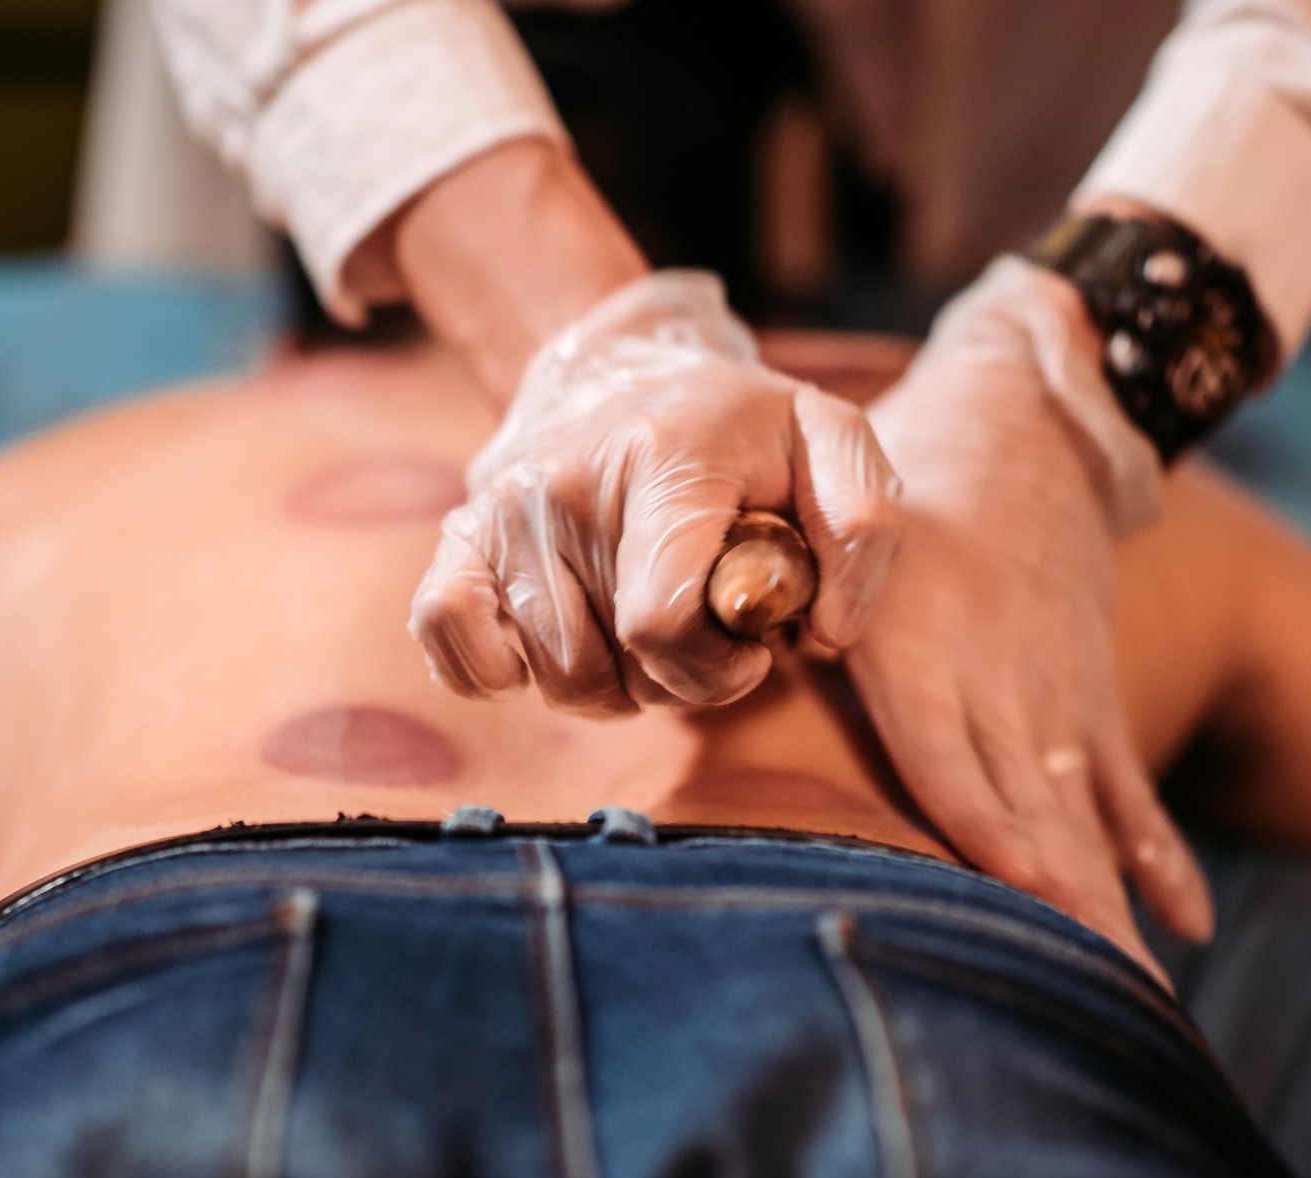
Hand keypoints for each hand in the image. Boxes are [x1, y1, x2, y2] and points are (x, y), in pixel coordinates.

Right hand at [411, 270, 900, 714]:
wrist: (617, 362)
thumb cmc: (734, 424)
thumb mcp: (828, 437)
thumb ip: (863, 524)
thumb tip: (827, 629)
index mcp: (668, 458)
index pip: (663, 623)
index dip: (716, 670)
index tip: (749, 650)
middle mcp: (569, 481)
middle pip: (614, 666)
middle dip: (674, 678)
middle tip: (699, 626)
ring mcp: (503, 508)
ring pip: (552, 674)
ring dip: (608, 681)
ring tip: (641, 624)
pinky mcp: (458, 535)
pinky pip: (446, 634)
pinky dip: (495, 669)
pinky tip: (549, 645)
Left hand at [847, 260, 1213, 977]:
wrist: (1019, 426)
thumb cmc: (900, 495)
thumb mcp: (836, 541)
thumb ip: (789, 612)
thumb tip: (716, 664)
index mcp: (920, 653)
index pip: (948, 756)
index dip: (983, 821)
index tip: (1018, 884)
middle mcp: (996, 684)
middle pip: (1029, 810)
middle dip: (1059, 904)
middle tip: (1094, 989)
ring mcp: (1054, 696)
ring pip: (1082, 815)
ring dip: (1107, 901)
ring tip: (1139, 986)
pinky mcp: (1087, 695)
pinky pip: (1126, 787)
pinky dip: (1156, 853)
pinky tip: (1189, 921)